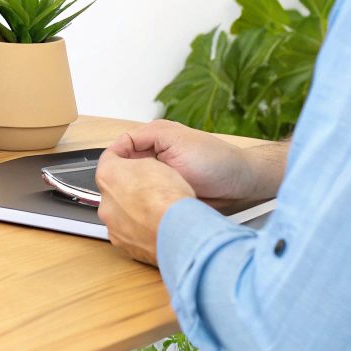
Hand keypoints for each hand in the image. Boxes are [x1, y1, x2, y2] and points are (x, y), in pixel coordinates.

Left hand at [96, 153, 196, 263]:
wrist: (176, 231)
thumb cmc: (167, 197)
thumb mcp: (155, 164)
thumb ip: (139, 165)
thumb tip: (140, 171)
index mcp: (108, 176)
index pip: (109, 157)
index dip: (123, 153)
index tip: (131, 154)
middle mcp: (105, 203)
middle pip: (114, 190)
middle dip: (129, 187)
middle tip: (150, 187)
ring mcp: (113, 227)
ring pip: (121, 214)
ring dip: (134, 211)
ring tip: (157, 210)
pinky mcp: (125, 246)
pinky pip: (130, 233)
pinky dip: (140, 230)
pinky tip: (157, 226)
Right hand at [102, 120, 284, 206]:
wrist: (242, 186)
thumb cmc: (217, 160)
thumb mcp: (176, 139)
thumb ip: (143, 138)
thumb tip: (115, 147)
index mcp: (152, 140)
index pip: (118, 151)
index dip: (111, 165)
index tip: (108, 180)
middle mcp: (153, 159)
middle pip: (123, 173)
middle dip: (122, 185)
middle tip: (124, 197)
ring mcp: (160, 180)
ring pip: (134, 191)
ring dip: (134, 198)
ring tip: (137, 206)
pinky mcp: (167, 198)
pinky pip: (148, 204)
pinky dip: (146, 208)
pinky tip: (149, 212)